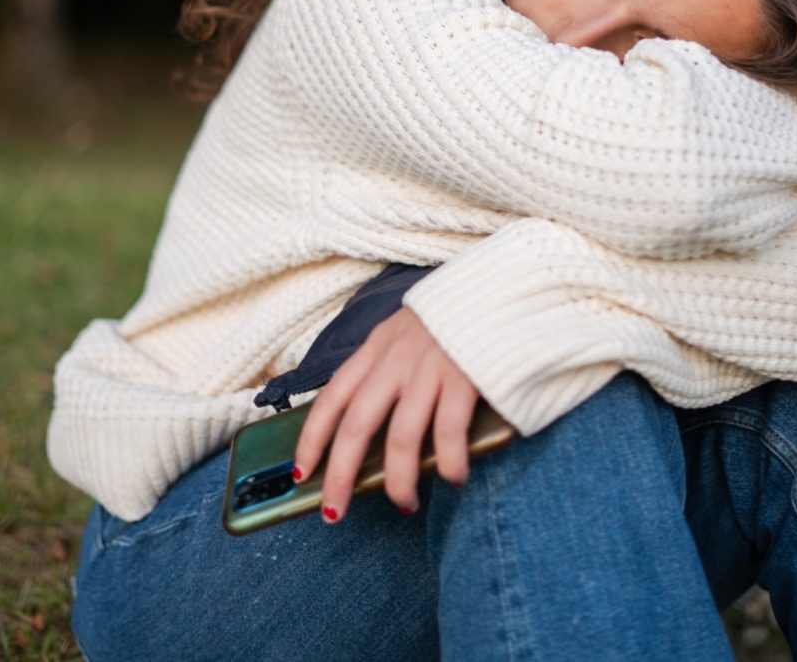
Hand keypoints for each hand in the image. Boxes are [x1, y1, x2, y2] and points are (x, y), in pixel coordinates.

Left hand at [293, 306, 479, 520]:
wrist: (496, 285)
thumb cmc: (450, 316)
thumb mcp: (404, 331)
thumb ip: (386, 364)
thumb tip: (369, 420)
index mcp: (377, 347)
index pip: (332, 397)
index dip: (311, 439)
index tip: (301, 474)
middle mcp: (396, 360)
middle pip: (356, 425)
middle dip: (340, 475)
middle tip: (335, 512)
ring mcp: (430, 370)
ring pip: (400, 438)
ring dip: (398, 482)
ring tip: (404, 504)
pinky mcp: (465, 379)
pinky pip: (448, 433)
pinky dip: (449, 464)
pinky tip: (454, 478)